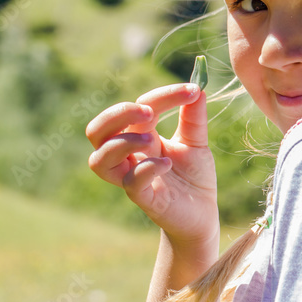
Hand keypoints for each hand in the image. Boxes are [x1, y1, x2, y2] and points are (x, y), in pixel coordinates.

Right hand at [86, 83, 217, 245]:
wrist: (203, 214)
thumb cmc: (194, 177)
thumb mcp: (196, 142)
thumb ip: (194, 117)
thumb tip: (199, 87)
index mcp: (141, 136)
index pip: (138, 108)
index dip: (163, 95)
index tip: (192, 90)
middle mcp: (130, 156)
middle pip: (97, 131)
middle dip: (117, 114)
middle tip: (149, 110)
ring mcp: (132, 178)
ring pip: (100, 160)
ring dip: (123, 142)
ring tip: (151, 138)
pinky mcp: (144, 198)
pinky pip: (130, 183)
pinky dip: (146, 169)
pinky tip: (167, 164)